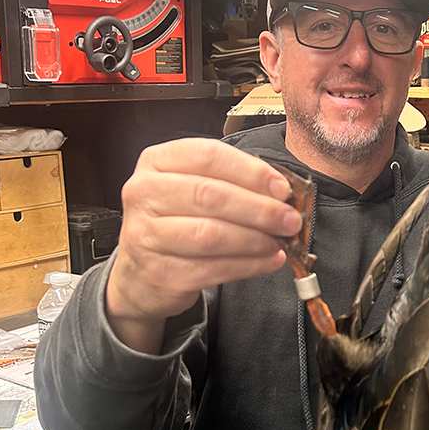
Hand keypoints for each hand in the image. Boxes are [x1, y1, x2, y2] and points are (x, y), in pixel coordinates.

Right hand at [106, 138, 303, 328]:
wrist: (139, 273)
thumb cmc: (173, 222)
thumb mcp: (190, 189)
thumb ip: (229, 182)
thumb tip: (279, 192)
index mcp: (156, 162)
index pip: (208, 156)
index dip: (250, 171)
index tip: (282, 187)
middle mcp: (144, 194)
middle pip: (211, 195)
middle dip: (259, 208)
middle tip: (289, 218)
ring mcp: (146, 235)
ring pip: (212, 234)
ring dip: (255, 239)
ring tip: (280, 241)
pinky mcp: (160, 272)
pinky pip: (213, 268)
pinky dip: (248, 265)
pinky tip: (268, 260)